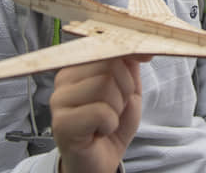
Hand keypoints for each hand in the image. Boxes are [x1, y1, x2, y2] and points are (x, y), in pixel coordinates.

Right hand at [51, 55, 150, 172]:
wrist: (99, 161)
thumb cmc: (111, 125)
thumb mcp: (128, 90)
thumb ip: (130, 65)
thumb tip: (141, 47)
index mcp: (78, 66)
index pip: (106, 45)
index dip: (129, 51)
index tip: (145, 57)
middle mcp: (64, 79)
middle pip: (109, 65)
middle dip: (124, 89)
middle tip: (115, 108)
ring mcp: (59, 100)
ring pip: (106, 87)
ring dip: (117, 109)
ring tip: (106, 120)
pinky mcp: (62, 123)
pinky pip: (101, 112)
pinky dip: (109, 124)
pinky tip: (100, 131)